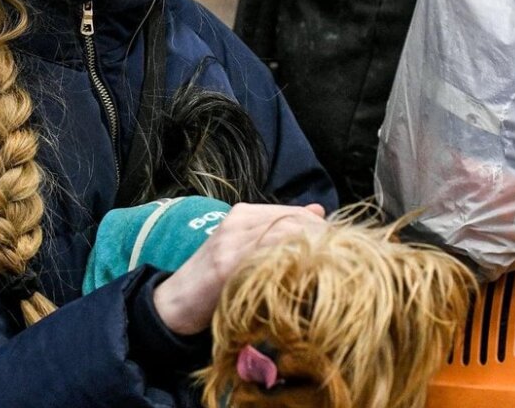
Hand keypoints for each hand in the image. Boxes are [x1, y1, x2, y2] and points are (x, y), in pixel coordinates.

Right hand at [152, 202, 326, 334]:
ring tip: (327, 272)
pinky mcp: (226, 264)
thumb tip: (320, 212)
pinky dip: (287, 265)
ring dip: (309, 252)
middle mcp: (238, 221)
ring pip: (283, 234)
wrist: (175, 302)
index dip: (319, 229)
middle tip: (339, 262)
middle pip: (292, 220)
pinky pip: (265, 257)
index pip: (293, 212)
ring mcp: (231, 241)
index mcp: (244, 214)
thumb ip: (278, 231)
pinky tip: (300, 280)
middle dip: (320, 240)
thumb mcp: (247, 249)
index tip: (338, 249)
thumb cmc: (215, 281)